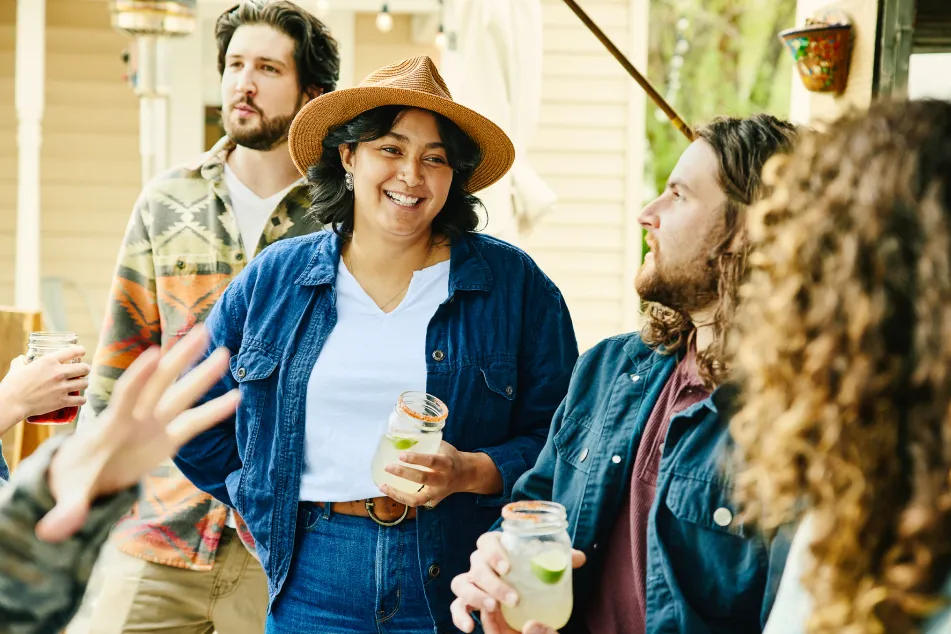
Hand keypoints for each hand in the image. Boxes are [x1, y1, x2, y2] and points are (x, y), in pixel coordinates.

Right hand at [0, 346, 88, 433]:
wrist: (12, 402)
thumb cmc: (13, 384)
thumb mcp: (17, 367)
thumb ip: (22, 361)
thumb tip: (22, 359)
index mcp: (50, 361)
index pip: (73, 351)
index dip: (80, 350)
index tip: (82, 352)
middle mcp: (59, 373)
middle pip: (84, 368)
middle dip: (85, 369)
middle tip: (83, 371)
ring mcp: (62, 387)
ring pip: (85, 383)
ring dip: (84, 383)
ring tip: (81, 384)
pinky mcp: (62, 401)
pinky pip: (81, 399)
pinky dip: (81, 399)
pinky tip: (80, 399)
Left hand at [39, 325, 238, 542]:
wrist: (84, 477)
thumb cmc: (75, 480)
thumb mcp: (70, 494)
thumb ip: (68, 509)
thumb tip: (54, 530)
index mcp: (112, 425)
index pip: (126, 396)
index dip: (138, 377)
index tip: (153, 353)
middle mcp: (137, 418)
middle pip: (160, 382)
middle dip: (180, 358)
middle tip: (201, 332)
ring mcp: (155, 425)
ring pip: (181, 394)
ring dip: (201, 373)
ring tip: (224, 351)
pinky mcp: (168, 439)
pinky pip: (194, 423)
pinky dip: (214, 411)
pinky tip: (235, 398)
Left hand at [378, 440, 470, 507]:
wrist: (466, 475)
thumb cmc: (450, 457)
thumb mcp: (444, 447)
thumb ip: (427, 443)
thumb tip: (402, 435)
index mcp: (447, 463)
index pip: (431, 461)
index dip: (415, 459)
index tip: (400, 455)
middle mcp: (443, 480)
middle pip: (422, 478)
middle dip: (403, 473)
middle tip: (388, 467)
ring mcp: (438, 494)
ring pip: (417, 499)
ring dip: (398, 494)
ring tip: (383, 486)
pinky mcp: (433, 502)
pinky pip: (416, 502)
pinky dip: (402, 498)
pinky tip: (390, 490)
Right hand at [450, 531, 585, 632]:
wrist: (529, 609)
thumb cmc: (535, 581)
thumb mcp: (550, 573)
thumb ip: (561, 565)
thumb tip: (578, 558)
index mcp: (498, 550)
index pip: (486, 541)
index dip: (493, 552)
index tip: (507, 568)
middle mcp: (481, 565)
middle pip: (475, 565)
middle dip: (491, 582)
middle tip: (512, 598)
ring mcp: (473, 584)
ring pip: (461, 584)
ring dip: (476, 595)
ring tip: (494, 608)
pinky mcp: (469, 605)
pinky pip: (457, 607)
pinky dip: (459, 616)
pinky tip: (470, 627)